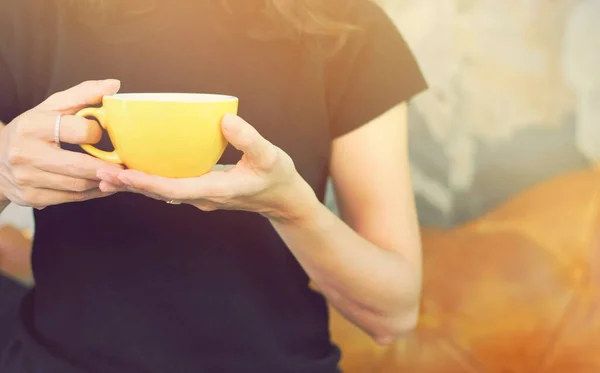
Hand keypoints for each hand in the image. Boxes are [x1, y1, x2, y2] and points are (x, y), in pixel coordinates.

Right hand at [0, 80, 123, 208]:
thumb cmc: (32, 129)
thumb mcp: (51, 108)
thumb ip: (83, 95)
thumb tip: (114, 85)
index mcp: (32, 126)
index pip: (78, 130)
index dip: (96, 132)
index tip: (103, 133)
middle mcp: (26, 153)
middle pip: (79, 166)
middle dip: (107, 168)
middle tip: (126, 166)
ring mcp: (27, 178)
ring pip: (78, 185)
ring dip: (103, 182)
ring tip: (118, 176)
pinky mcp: (31, 197)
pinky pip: (71, 198)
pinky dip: (92, 193)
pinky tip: (103, 185)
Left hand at [98, 114, 319, 222]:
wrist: (283, 199)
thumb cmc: (277, 177)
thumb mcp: (270, 156)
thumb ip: (249, 139)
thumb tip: (225, 120)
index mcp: (216, 190)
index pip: (174, 189)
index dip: (146, 183)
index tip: (123, 174)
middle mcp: (203, 196)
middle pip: (160, 193)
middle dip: (131, 185)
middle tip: (101, 174)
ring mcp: (201, 196)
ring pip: (163, 192)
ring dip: (137, 185)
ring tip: (108, 175)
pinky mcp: (202, 189)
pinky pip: (171, 186)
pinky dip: (151, 180)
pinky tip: (139, 170)